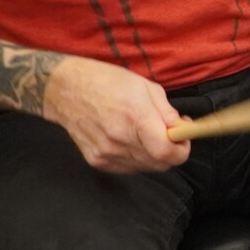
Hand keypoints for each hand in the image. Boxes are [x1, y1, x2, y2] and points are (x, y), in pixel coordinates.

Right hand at [43, 58, 189, 173]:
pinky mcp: (96, 161)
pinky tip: (131, 139)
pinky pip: (127, 167)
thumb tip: (181, 129)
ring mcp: (106, 153)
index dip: (182, 150)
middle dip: (171, 152)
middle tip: (170, 134)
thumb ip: (167, 112)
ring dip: (153, 155)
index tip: (184, 138)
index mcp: (135, 118)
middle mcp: (120, 140)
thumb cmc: (106, 81)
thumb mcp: (145, 86)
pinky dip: (136, 157)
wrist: (65, 89)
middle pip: (159, 164)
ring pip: (144, 167)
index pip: (167, 153)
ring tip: (148, 133)